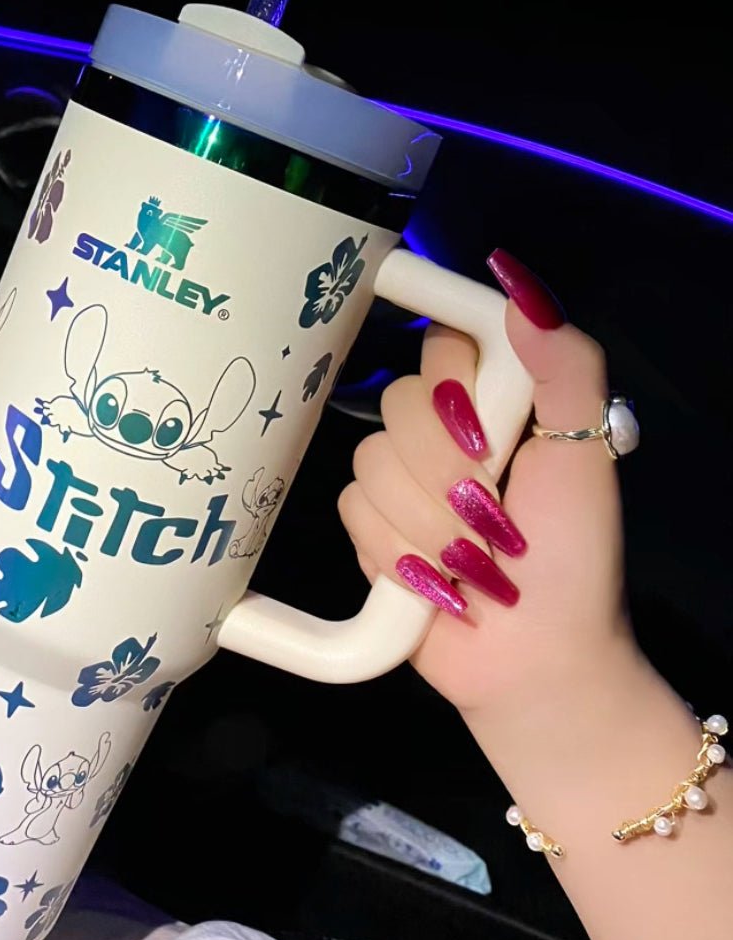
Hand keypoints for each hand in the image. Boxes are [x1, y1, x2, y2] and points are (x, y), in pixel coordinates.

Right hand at [338, 251, 638, 718]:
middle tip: (494, 512)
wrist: (539, 657)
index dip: (453, 379)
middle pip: (398, 404)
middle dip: (448, 470)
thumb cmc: (575, 553)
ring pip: (369, 462)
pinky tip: (434, 579)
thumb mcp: (585, 451)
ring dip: (428, 522)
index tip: (487, 429)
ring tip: (472, 560)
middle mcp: (440, 432)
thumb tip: (516, 282)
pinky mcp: (368, 528)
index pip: (441, 341)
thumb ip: (565, 363)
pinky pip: (354, 511)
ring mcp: (399, 480)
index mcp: (492, 401)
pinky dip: (398, 552)